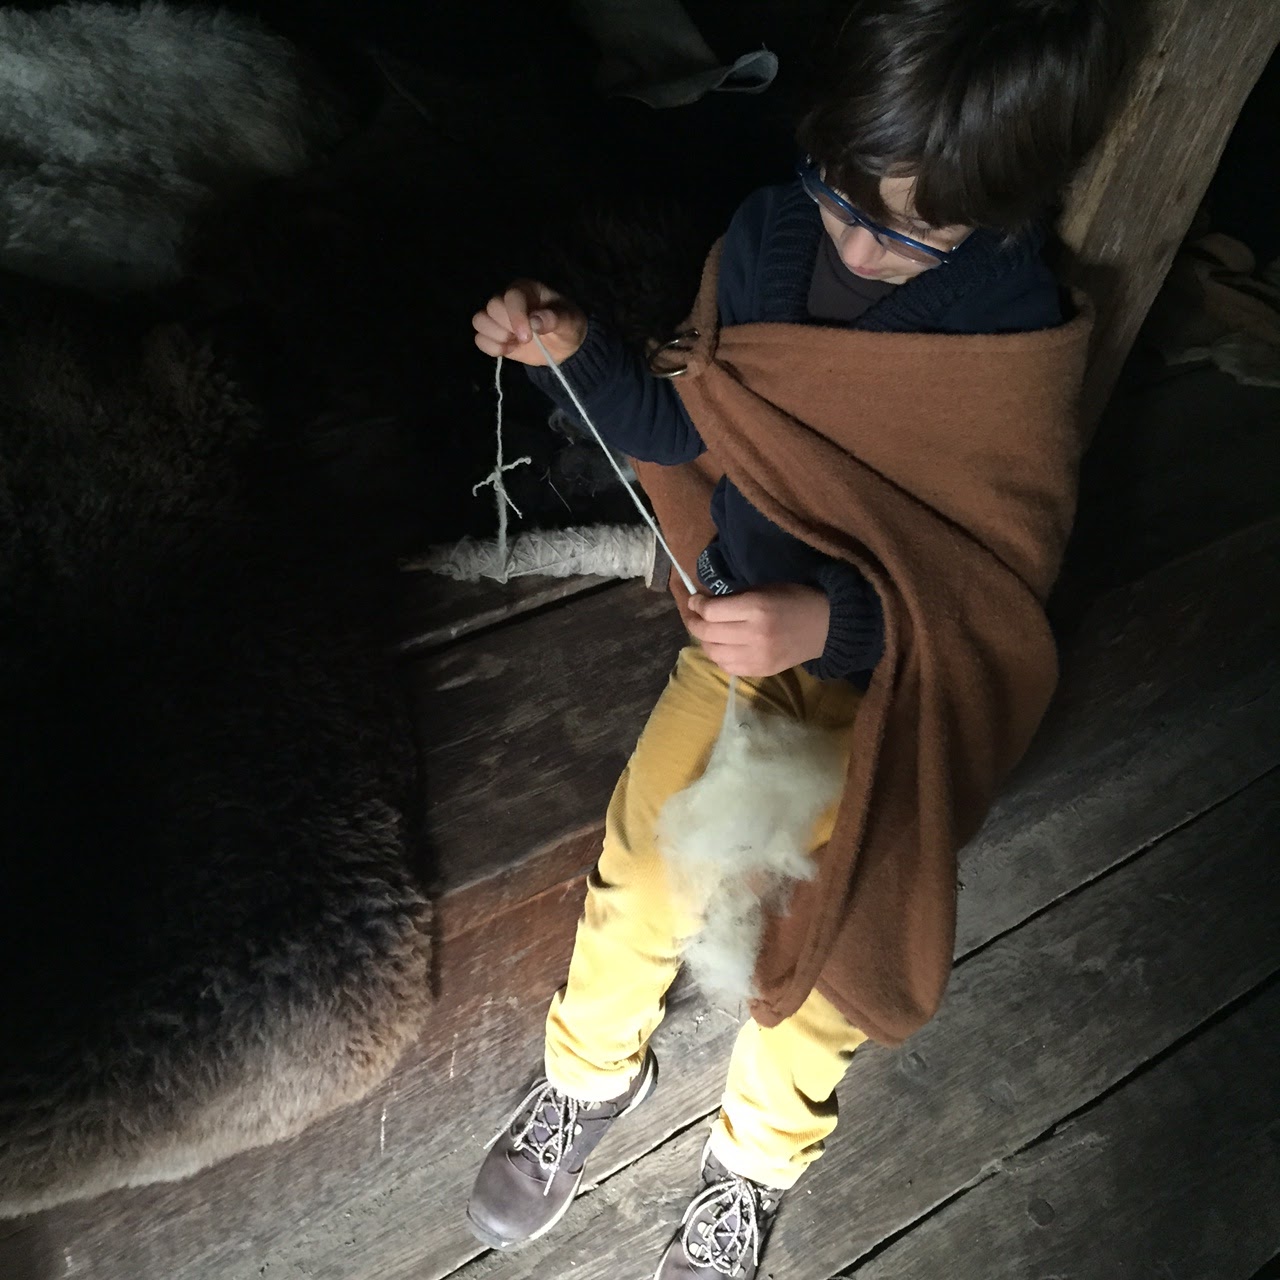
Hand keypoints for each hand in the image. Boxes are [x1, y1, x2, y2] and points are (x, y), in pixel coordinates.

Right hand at [472, 279, 586, 365]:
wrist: (564, 346)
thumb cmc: (567, 326)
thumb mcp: (569, 322)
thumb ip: (555, 319)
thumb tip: (534, 321)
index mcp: (526, 289)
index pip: (511, 296)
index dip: (515, 316)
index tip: (527, 336)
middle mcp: (508, 299)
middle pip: (491, 308)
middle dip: (506, 327)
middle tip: (526, 339)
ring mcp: (498, 317)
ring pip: (479, 321)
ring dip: (496, 337)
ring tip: (515, 343)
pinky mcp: (494, 334)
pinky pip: (479, 339)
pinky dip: (492, 348)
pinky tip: (509, 349)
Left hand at [686, 583, 829, 677]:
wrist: (825, 626)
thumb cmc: (793, 600)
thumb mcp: (764, 589)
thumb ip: (734, 597)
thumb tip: (704, 604)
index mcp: (756, 608)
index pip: (711, 611)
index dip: (696, 604)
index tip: (695, 600)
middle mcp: (754, 634)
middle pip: (707, 633)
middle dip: (694, 622)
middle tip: (693, 615)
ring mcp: (757, 656)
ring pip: (713, 653)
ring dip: (704, 642)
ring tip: (706, 632)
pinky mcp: (761, 671)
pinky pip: (727, 667)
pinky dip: (719, 657)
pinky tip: (722, 647)